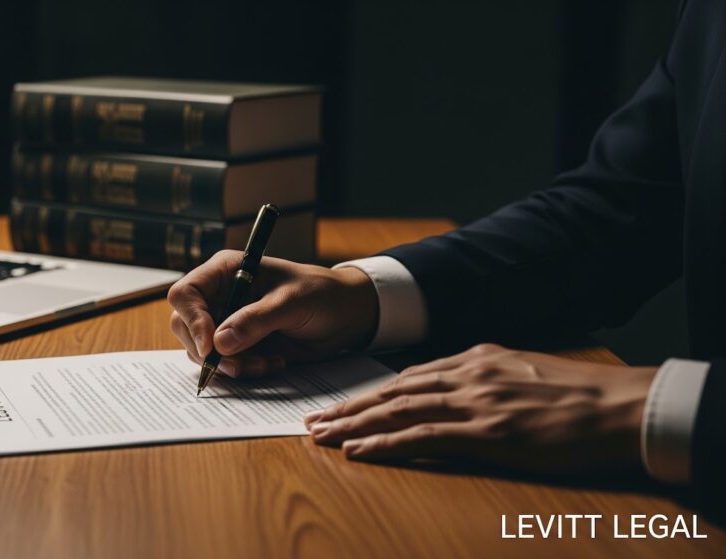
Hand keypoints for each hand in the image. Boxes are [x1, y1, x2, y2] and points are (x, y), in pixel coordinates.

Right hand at [168, 250, 377, 376]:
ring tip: (266, 362)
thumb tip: (219, 343)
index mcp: (226, 271)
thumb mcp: (292, 302)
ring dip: (230, 364)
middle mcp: (220, 295)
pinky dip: (244, 370)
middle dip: (209, 351)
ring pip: (201, 350)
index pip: (186, 294)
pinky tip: (272, 362)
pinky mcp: (239, 344)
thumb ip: (256, 320)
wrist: (345, 315)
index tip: (210, 347)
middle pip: (185, 325)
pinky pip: (224, 364)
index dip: (192, 320)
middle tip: (240, 366)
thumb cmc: (321, 294)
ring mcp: (227, 321)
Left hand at [304, 343, 656, 473]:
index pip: (409, 376)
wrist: (620, 407)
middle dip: (350, 406)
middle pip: (393, 391)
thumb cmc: (580, 394)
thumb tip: (458, 390)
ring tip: (322, 435)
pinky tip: (360, 450)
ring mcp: (475, 402)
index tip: (343, 403)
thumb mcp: (525, 372)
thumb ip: (487, 378)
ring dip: (355, 424)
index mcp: (477, 359)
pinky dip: (386, 444)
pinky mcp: (486, 432)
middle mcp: (468, 374)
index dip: (371, 392)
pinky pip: (423, 437)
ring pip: (398, 410)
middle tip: (314, 420)